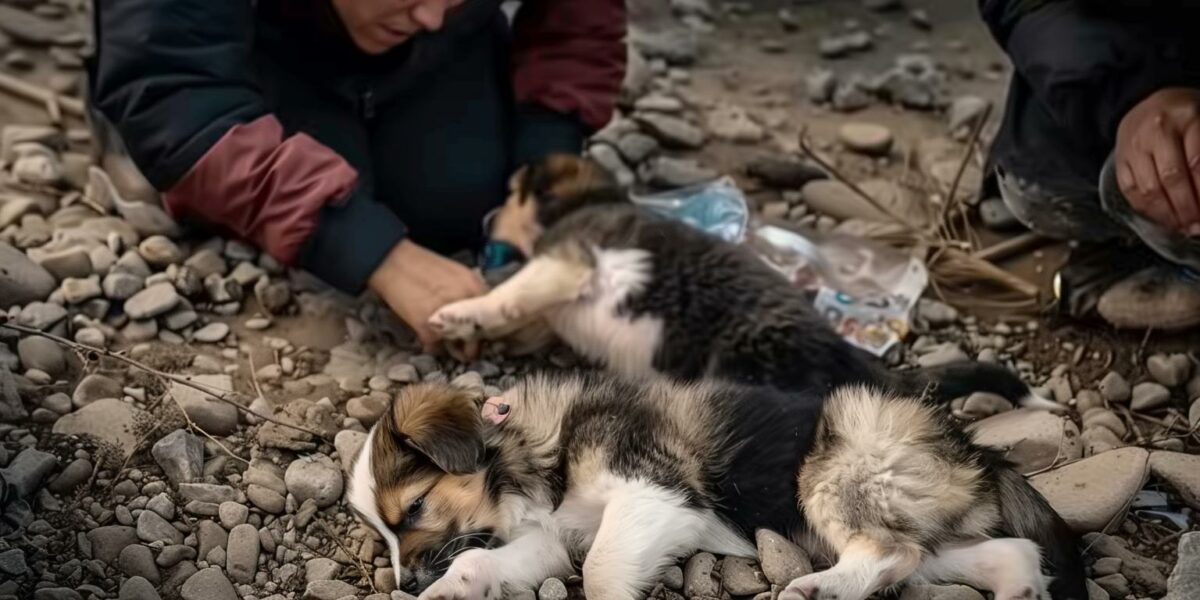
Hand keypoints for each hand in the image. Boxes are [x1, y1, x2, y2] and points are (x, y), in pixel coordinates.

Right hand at [369, 239, 485, 359]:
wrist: (392, 261)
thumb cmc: (422, 265)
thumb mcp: (456, 273)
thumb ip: (470, 291)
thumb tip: (478, 311)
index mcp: (475, 286)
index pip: (493, 315)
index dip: (486, 326)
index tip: (480, 331)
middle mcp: (465, 303)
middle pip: (478, 334)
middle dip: (473, 343)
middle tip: (466, 345)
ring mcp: (447, 317)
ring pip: (458, 345)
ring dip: (453, 346)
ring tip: (445, 340)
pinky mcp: (427, 329)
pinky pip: (436, 347)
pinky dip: (431, 345)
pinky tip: (426, 334)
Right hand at [1115, 87, 1199, 233]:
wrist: (1148, 102)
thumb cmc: (1185, 117)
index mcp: (1186, 118)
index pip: (1197, 163)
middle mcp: (1156, 131)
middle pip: (1171, 178)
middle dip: (1187, 208)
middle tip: (1197, 225)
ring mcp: (1134, 146)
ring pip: (1149, 189)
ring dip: (1168, 215)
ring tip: (1183, 226)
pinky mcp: (1120, 161)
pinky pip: (1131, 191)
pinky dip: (1148, 210)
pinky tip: (1164, 218)